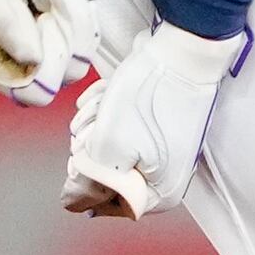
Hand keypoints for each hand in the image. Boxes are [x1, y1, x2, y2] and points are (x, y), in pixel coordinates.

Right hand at [0, 0, 117, 105]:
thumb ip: (6, 24)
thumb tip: (31, 59)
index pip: (33, 90)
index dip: (48, 59)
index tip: (42, 18)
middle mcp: (15, 64)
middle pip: (62, 74)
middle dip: (62, 30)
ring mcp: (38, 48)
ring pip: (79, 53)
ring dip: (71, 14)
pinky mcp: (56, 30)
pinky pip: (84, 30)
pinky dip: (77, 4)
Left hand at [62, 20, 246, 218]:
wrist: (181, 51)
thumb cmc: (149, 98)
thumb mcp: (108, 147)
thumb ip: (88, 182)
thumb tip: (74, 202)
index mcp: (159, 192)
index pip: (103, 204)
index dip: (85, 177)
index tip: (86, 151)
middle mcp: (163, 175)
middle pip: (103, 173)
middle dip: (91, 144)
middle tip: (98, 124)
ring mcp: (161, 148)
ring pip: (105, 145)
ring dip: (95, 122)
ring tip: (106, 104)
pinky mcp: (155, 124)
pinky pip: (116, 125)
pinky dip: (106, 108)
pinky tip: (110, 93)